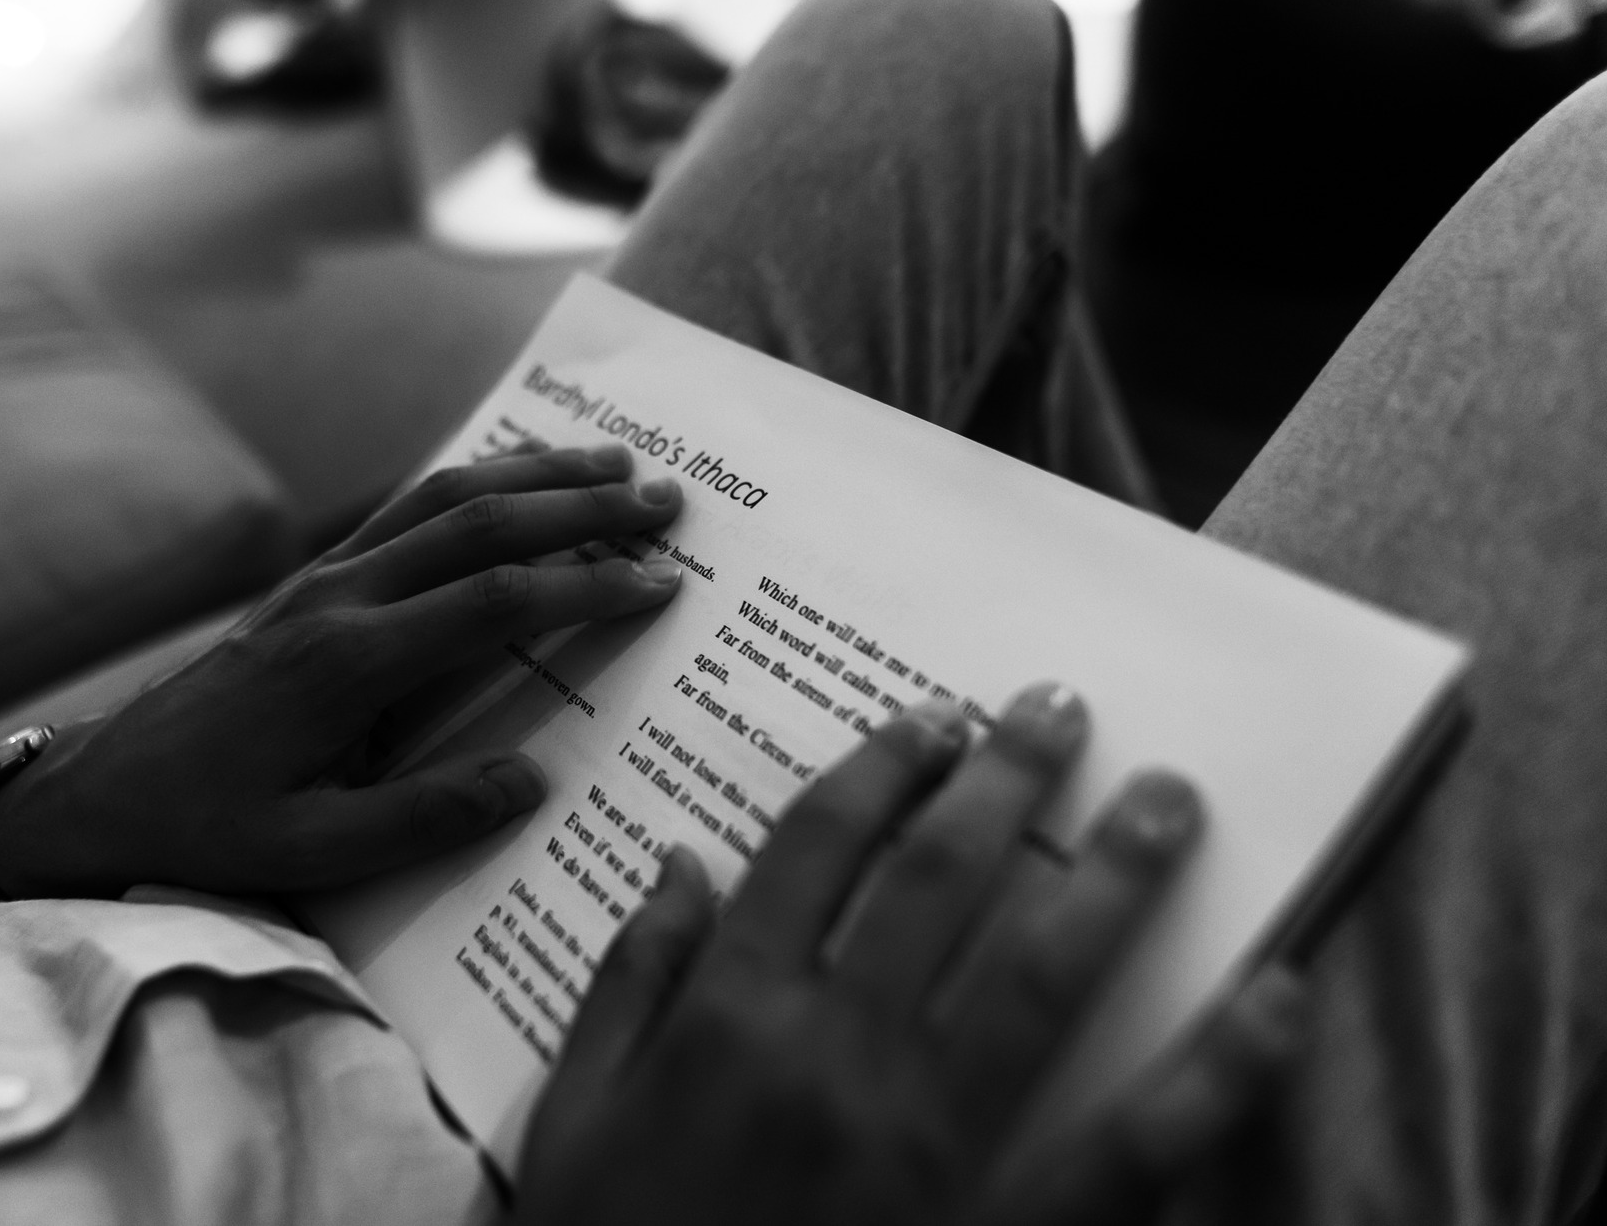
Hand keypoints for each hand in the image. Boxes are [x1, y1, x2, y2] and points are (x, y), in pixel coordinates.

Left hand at [0, 445, 684, 899]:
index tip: (659, 582)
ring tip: (614, 461)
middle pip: (478, 522)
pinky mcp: (310, 578)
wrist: (97, 789)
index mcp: (348, 663)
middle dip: (580, 505)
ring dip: (532, 472)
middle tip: (669, 501)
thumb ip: (422, 821)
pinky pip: (404, 505)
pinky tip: (516, 478)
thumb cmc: (202, 826)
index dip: (583, 586)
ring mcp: (322, 576)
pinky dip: (474, 480)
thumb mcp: (308, 853)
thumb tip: (531, 782)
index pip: (490, 602)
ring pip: (441, 495)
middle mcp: (340, 597)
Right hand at [513, 687, 1307, 1225]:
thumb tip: (683, 864)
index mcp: (731, 1016)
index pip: (817, 849)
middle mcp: (839, 1053)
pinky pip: (1134, 1144)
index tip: (932, 720)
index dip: (880, 768)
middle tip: (1062, 708)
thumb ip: (627, 985)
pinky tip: (1278, 997)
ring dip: (1109, 874)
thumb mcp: (575, 1120)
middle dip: (1004, 780)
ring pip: (1038, 974)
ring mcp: (932, 1141)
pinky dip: (1216, 1071)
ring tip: (1167, 799)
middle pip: (939, 880)